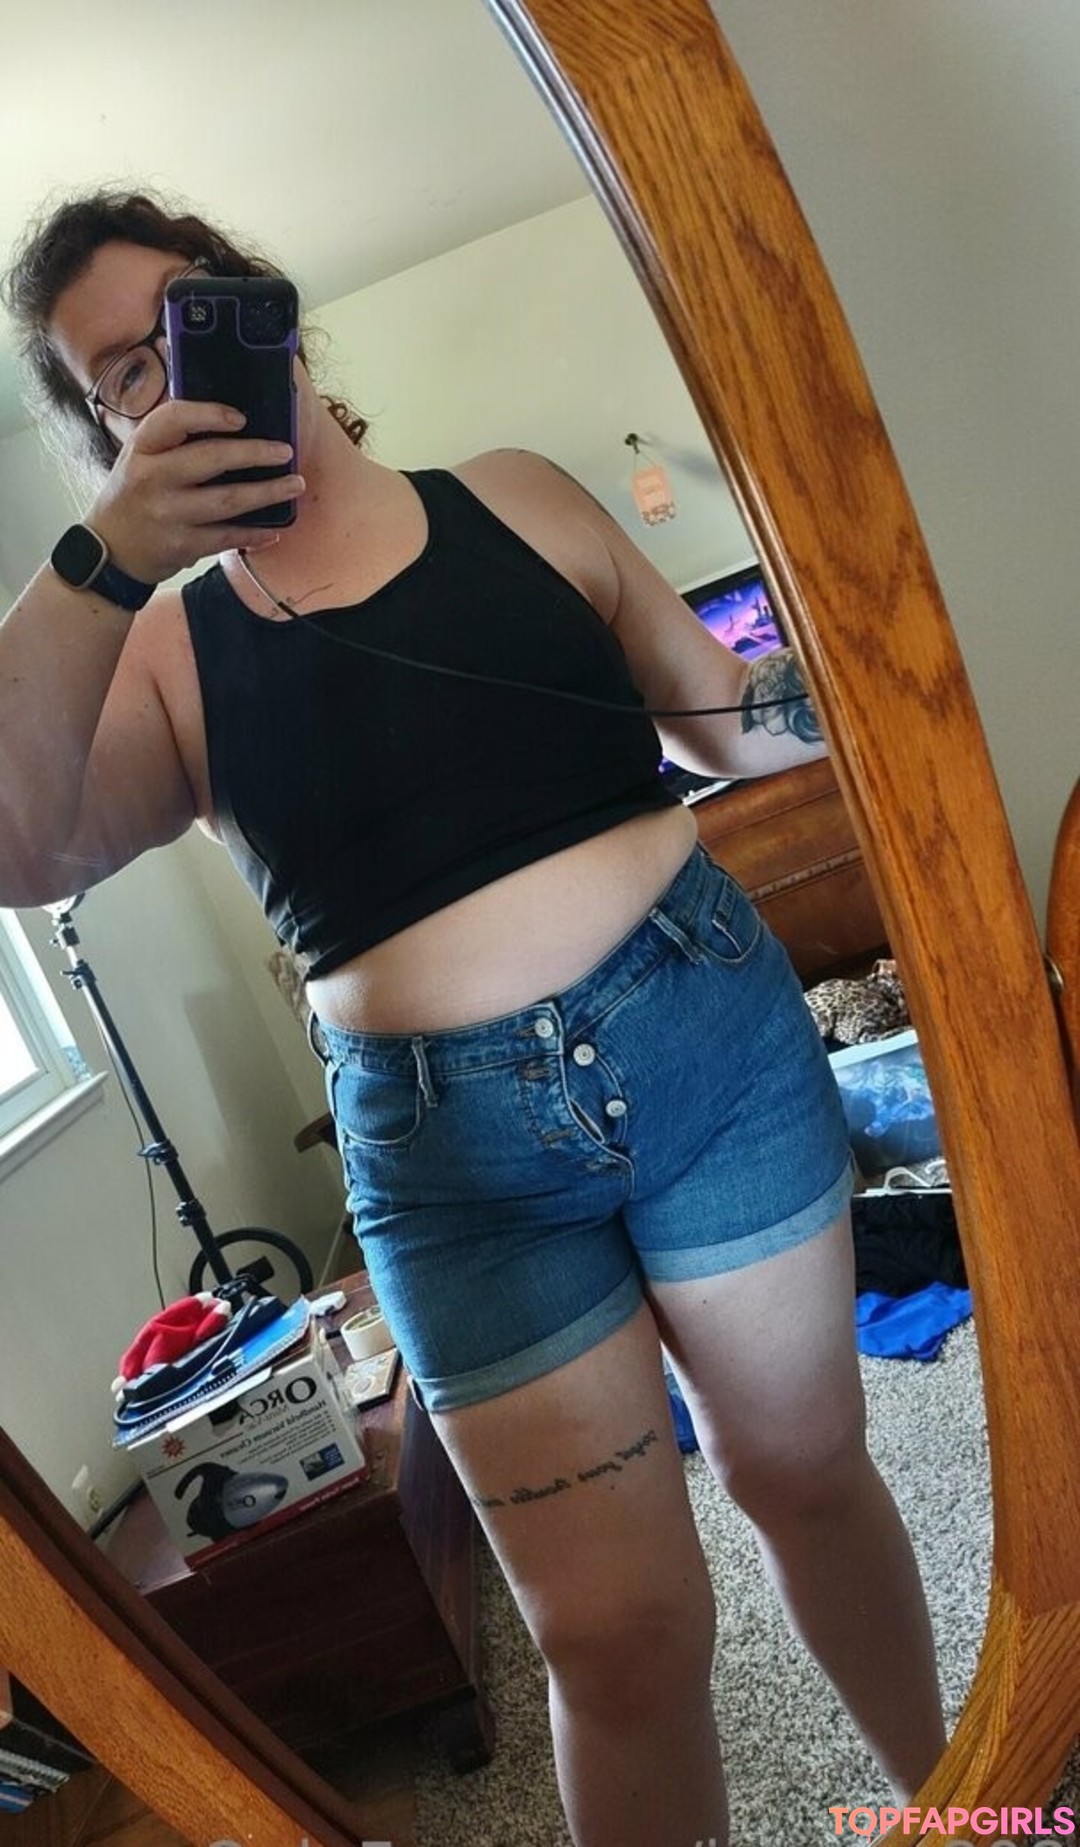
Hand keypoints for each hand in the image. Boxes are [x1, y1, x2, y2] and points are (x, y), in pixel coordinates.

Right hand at [85, 399, 303, 583]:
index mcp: (142, 449)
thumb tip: (229, 422)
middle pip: (211, 459)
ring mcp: (168, 514)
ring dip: (267, 493)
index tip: (240, 418)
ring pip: (228, 501)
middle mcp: (152, 478)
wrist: (110, 551)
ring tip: (295, 485)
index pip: (174, 419)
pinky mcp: (181, 545)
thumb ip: (172, 440)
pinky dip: (253, 534)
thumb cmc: (133, 495)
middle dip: (255, 453)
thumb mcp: (138, 458)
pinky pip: (227, 537)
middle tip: (285, 451)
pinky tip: (274, 530)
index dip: (210, 414)